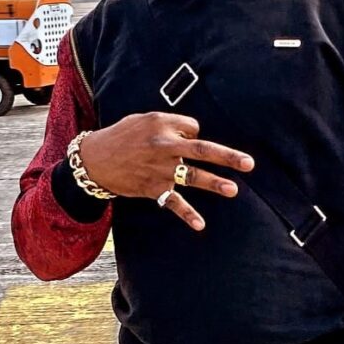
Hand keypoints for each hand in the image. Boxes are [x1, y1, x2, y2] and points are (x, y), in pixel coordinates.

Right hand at [79, 112, 253, 230]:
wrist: (93, 160)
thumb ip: (170, 123)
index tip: (187, 137)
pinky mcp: (152, 188)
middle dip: (227, 156)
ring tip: (233, 190)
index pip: (194, 128)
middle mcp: (162, 146)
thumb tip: (195, 132)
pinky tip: (200, 225)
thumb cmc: (122, 136)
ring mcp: (158, 169)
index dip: (194, 133)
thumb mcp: (144, 119)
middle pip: (201, 150)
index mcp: (161, 124)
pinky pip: (172, 202)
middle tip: (249, 163)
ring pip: (191, 176)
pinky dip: (187, 214)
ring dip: (213, 183)